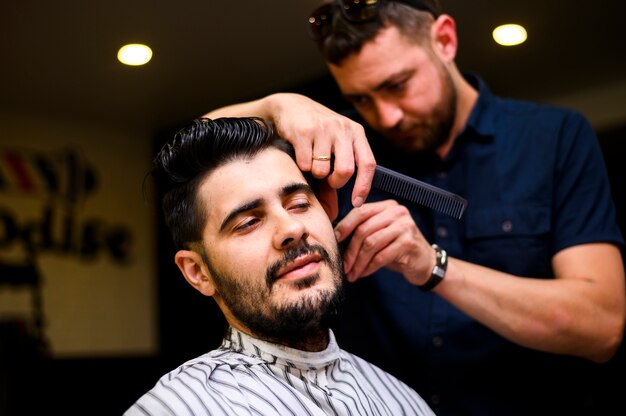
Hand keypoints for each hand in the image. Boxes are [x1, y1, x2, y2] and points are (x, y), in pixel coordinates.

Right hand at [267, 93, 375, 209]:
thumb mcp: (333, 147)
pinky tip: (300, 152)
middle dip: (335, 182)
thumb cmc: (316, 132)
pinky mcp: (304, 131)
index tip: (356, 203)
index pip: (368, 164)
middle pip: (346, 171)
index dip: (364, 186)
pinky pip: (305, 164)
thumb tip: (333, 212)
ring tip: (311, 159)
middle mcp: (343, 128)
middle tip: (327, 179)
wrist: (291, 106)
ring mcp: (324, 128)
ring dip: (314, 173)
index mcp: (356, 132)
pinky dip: (301, 165)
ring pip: (322, 170)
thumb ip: (335, 177)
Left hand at [334, 200, 433, 283]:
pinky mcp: (408, 243)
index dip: (345, 226)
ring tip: (352, 273)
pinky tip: (363, 274)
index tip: (335, 240)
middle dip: (350, 250)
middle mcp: (397, 212)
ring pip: (371, 244)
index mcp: (387, 206)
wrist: (425, 262)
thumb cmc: (397, 248)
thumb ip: (364, 230)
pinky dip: (369, 267)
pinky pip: (381, 256)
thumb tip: (335, 238)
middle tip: (343, 266)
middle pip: (364, 229)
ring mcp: (404, 226)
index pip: (361, 212)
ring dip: (358, 262)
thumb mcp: (381, 234)